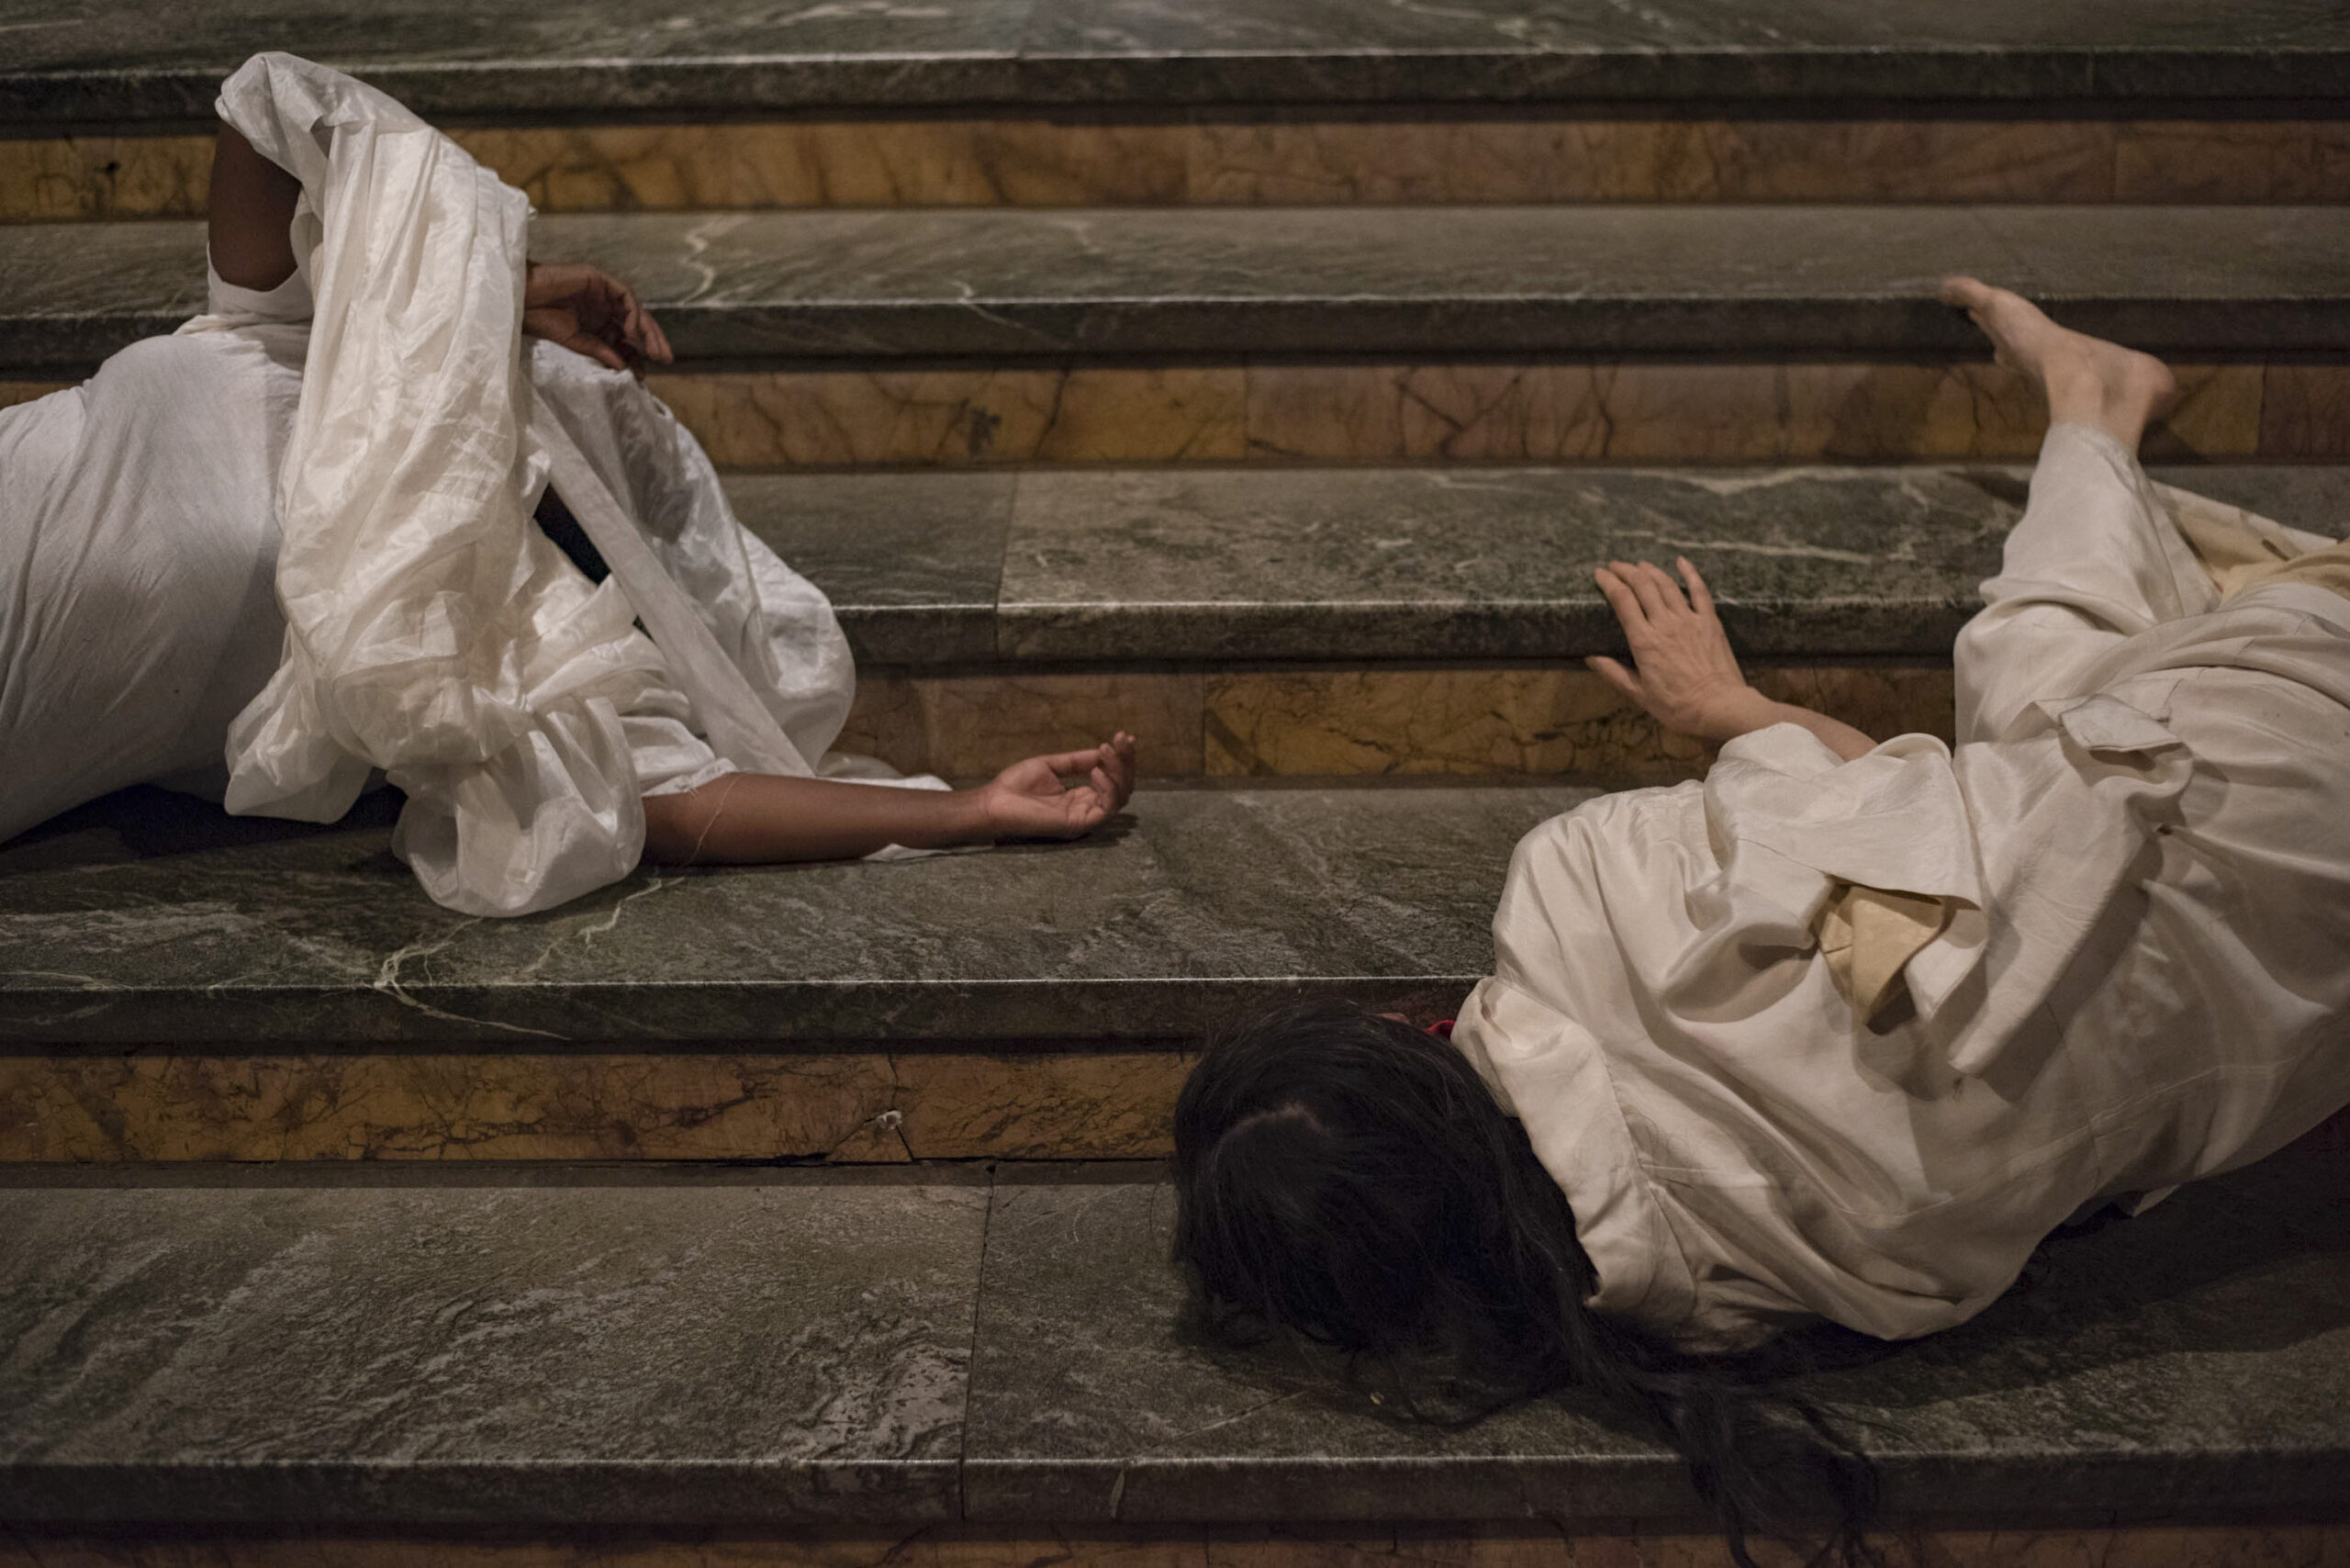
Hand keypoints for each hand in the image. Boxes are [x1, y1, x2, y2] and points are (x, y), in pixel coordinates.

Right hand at [523, 262, 673, 371]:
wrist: (521, 298)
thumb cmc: (541, 320)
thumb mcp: (576, 341)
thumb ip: (601, 350)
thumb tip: (624, 367)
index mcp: (597, 321)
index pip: (625, 337)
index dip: (638, 354)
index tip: (646, 373)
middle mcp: (603, 306)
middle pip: (635, 323)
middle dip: (651, 341)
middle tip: (665, 360)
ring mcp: (602, 292)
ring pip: (635, 310)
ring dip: (648, 330)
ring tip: (655, 350)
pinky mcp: (599, 278)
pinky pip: (624, 296)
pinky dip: (632, 313)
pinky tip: (632, 331)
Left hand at [975, 733, 1136, 839]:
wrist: (994, 801)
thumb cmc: (1015, 786)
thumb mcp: (1051, 765)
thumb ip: (1077, 761)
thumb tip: (1102, 752)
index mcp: (1080, 796)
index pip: (1113, 779)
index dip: (1122, 759)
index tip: (1123, 737)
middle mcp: (1086, 808)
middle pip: (1123, 788)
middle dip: (1126, 761)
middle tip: (1121, 739)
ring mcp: (1084, 818)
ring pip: (1120, 797)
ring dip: (1119, 771)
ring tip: (1105, 751)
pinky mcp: (1078, 824)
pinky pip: (1106, 808)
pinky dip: (1108, 787)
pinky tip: (1096, 771)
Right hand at [1587, 558, 1770, 743]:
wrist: (1719, 707)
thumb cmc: (1677, 706)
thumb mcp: (1638, 694)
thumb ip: (1613, 673)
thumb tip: (1590, 657)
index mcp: (1644, 641)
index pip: (1622, 600)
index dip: (1609, 582)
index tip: (1599, 574)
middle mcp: (1665, 624)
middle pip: (1642, 585)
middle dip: (1625, 571)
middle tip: (1615, 566)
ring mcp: (1689, 620)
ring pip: (1667, 584)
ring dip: (1651, 570)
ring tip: (1639, 565)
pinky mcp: (1710, 622)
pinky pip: (1700, 591)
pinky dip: (1690, 573)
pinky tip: (1681, 561)